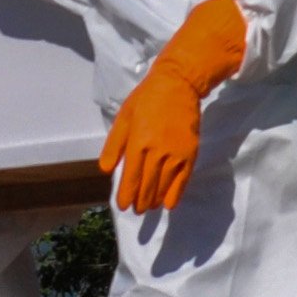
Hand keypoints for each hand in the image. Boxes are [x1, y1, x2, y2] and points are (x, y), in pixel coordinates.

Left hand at [100, 0, 249, 214]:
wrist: (179, 85)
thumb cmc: (146, 99)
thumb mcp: (124, 117)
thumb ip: (114, 145)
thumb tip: (106, 171)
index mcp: (138, 142)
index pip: (130, 177)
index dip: (126, 195)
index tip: (123, 206)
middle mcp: (157, 151)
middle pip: (147, 185)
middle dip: (140, 201)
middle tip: (136, 210)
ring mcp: (175, 153)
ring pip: (164, 185)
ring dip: (154, 200)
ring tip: (148, 207)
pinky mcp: (190, 153)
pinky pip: (182, 180)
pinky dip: (175, 194)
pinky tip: (168, 204)